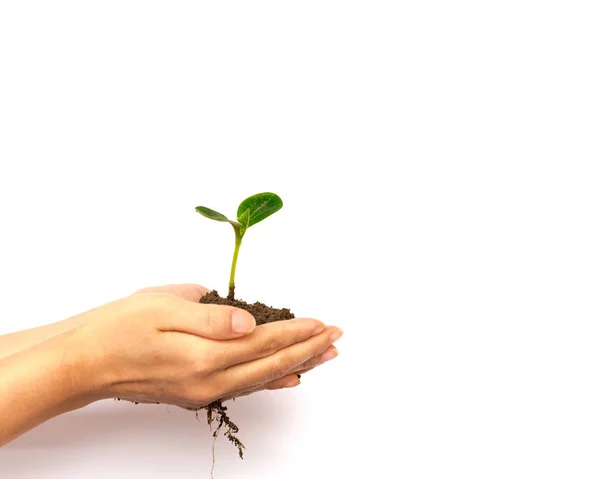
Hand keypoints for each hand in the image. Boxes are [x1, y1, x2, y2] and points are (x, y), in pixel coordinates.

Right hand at [68, 288, 341, 407]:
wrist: (83, 362)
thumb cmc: (117, 329)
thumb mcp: (161, 308)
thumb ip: (210, 317)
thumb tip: (249, 322)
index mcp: (203, 356)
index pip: (264, 341)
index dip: (297, 331)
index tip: (323, 322)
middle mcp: (208, 379)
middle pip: (271, 363)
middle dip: (308, 349)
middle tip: (337, 337)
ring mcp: (203, 390)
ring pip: (263, 377)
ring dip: (297, 365)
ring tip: (324, 356)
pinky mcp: (195, 391)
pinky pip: (245, 386)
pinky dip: (271, 381)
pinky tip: (287, 380)